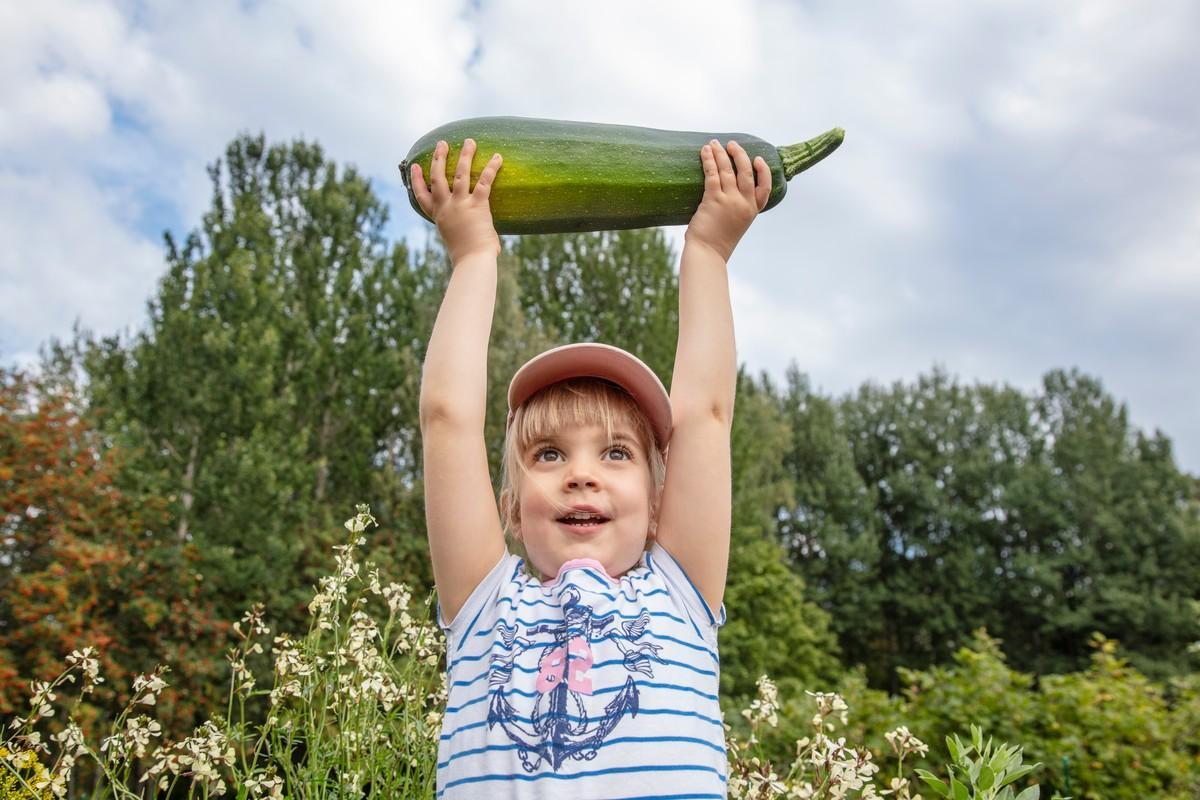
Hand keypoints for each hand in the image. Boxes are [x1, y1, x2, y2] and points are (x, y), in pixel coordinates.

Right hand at [410, 138, 502, 264]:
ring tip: (469, 142)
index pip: (422, 196)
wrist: (472, 261)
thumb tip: (487, 244)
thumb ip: (466, 235)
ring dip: (465, 155)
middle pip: (437, 177)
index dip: (417, 180)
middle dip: (439, 159)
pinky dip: (492, 167)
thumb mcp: (459, 242)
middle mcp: (446, 207)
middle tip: (442, 144)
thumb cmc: (468, 257)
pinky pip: (485, 181)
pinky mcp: (477, 205)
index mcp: (438, 216)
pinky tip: (497, 156)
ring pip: (460, 173)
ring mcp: (460, 204)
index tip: (414, 166)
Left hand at [684, 139, 771, 262]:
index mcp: (751, 212)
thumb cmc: (716, 243)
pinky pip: (713, 174)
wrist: (707, 254)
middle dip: (740, 155)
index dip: (764, 171)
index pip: (765, 188)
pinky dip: (709, 160)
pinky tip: (705, 151)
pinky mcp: (714, 200)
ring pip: (728, 170)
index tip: (758, 159)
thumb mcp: (732, 225)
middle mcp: (744, 204)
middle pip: (747, 173)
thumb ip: (734, 210)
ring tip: (714, 143)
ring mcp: (730, 201)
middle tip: (732, 144)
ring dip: (721, 154)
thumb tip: (723, 195)